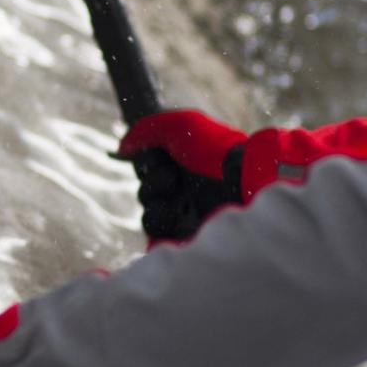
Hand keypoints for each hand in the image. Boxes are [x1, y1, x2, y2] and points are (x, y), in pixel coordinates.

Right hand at [117, 110, 246, 244]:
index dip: (149, 166)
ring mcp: (192, 216)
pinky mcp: (193, 239)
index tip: (158, 159)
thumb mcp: (179, 124)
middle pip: (147, 194)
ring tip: (176, 205)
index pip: (151, 171)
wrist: (245, 181)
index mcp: (186, 165)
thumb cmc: (214, 150)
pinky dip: (159, 235)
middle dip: (152, 186)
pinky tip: (174, 221)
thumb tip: (121, 149)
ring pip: (151, 219)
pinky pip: (161, 242)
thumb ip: (144, 131)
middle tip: (172, 180)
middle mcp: (189, 190)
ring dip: (156, 209)